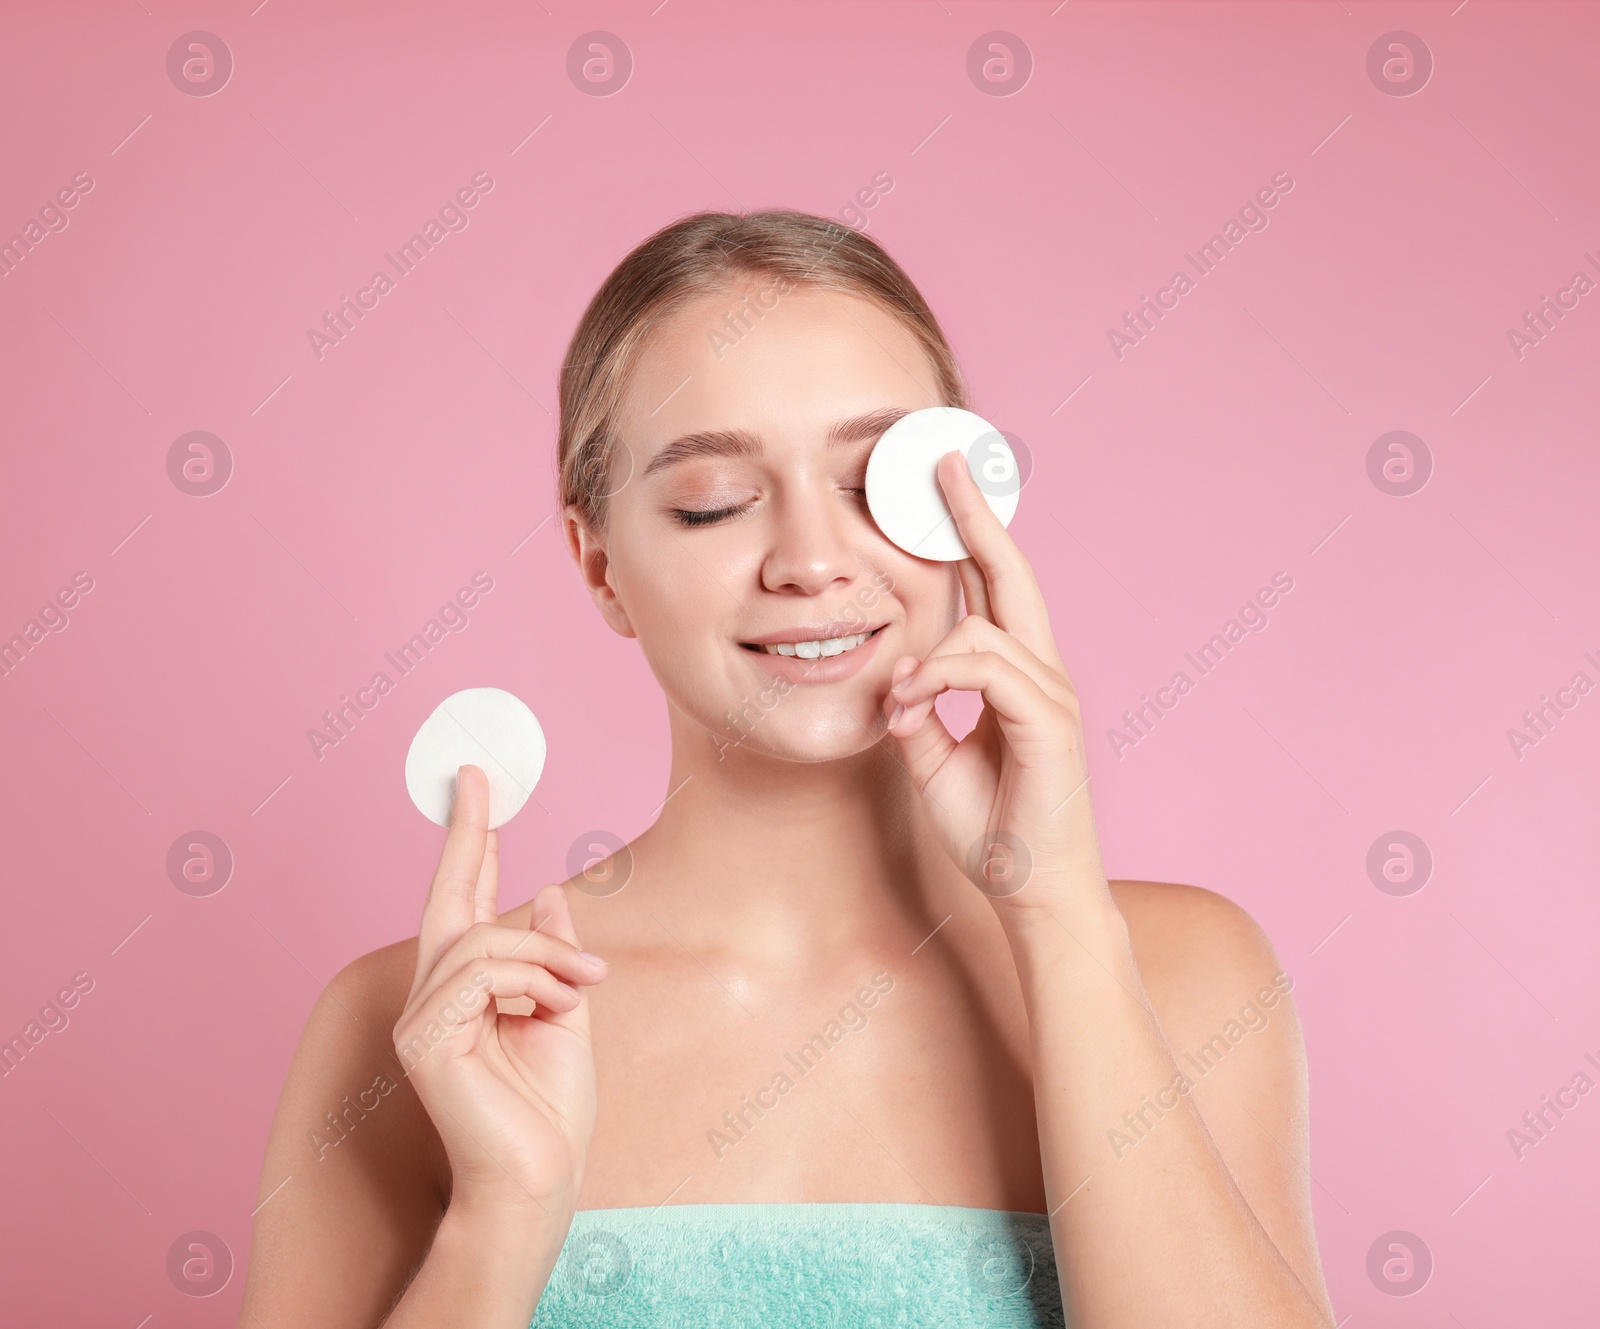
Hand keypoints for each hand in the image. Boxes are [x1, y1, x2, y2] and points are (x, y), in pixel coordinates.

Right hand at [393, 764, 609, 1218]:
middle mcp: (432, 998)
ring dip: (547, 956)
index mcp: (466, 991)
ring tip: (583, 986)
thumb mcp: (566, 1012)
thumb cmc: (551, 1111)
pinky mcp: (423, 1041)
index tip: (474, 788)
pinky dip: (531, 982)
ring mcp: (420, 1019)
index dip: (467, 843)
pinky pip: (479, 975)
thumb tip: (552, 894)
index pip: (462, 903)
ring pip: (483, 939)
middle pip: (450, 900)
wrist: (540, 1179)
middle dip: (463, 833)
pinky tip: (556, 1007)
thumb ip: (554, 956)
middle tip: (477, 776)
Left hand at [881, 451, 1108, 911]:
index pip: (993, 592)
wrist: (1034, 897)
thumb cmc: (993, 834)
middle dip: (976, 516)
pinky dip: (942, 679)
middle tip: (944, 463)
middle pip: (1010, 576)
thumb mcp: (934, 763)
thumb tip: (894, 678)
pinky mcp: (1049, 723)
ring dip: (928, 656)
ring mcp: (1052, 695)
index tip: (943, 492)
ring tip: (899, 699)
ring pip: (986, 630)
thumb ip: (917, 714)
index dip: (970, 538)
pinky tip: (914, 705)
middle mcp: (1042, 674)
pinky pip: (988, 671)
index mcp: (1017, 678)